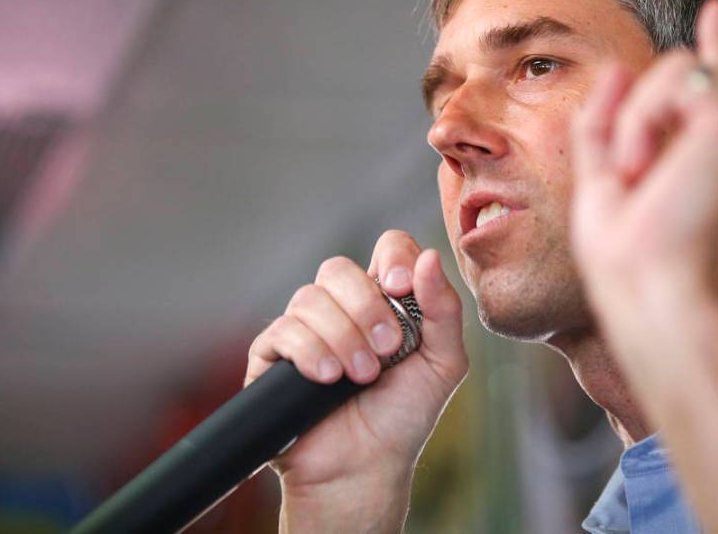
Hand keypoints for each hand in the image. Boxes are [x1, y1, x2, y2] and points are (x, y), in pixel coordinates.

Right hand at [244, 231, 466, 512]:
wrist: (364, 469)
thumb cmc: (402, 418)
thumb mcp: (442, 363)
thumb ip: (443, 310)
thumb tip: (430, 256)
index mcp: (384, 300)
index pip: (386, 248)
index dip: (393, 258)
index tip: (401, 289)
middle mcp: (341, 307)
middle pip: (339, 268)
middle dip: (366, 307)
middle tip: (387, 350)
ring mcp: (306, 329)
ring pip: (310, 298)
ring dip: (342, 337)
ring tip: (360, 377)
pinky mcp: (273, 355)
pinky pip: (283, 330)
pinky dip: (310, 352)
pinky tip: (328, 379)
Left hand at [569, 0, 717, 339]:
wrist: (651, 293)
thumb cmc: (626, 257)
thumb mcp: (603, 182)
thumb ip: (606, 125)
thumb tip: (616, 68)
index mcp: (717, 157)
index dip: (717, 43)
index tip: (714, 10)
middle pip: (680, 69)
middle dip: (636, 114)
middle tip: (633, 180)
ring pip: (674, 68)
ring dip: (635, 123)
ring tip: (638, 180)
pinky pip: (670, 86)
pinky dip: (641, 125)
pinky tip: (645, 168)